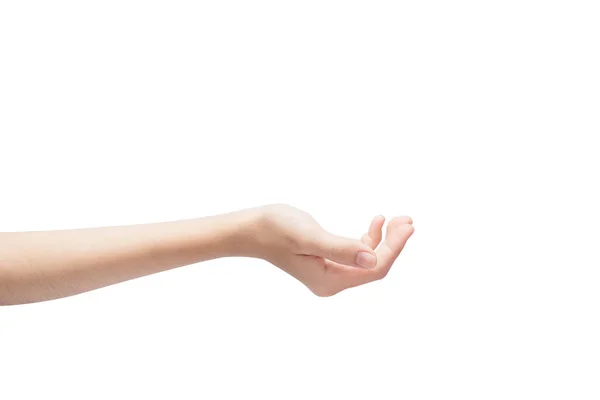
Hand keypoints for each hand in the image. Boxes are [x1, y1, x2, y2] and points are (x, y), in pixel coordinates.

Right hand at [251, 204, 413, 295]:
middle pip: (374, 266)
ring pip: (368, 260)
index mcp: (329, 281)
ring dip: (384, 240)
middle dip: (393, 243)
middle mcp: (332, 283)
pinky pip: (357, 254)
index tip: (407, 225)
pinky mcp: (326, 262)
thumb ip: (340, 248)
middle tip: (407, 219)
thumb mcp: (309, 236)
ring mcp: (329, 274)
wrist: (251, 229)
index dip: (394, 247)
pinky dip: (368, 238)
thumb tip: (372, 259)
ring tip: (396, 218)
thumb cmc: (275, 229)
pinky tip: (375, 222)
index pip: (374, 268)